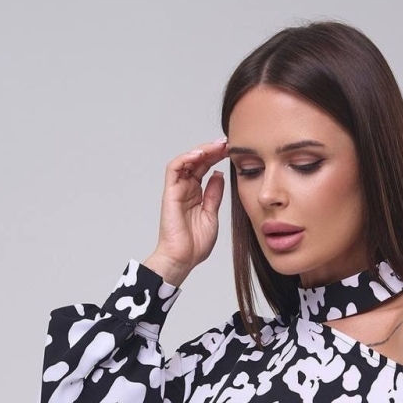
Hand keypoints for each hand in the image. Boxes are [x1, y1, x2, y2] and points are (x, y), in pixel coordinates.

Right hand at [147, 137, 228, 283]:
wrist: (183, 258)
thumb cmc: (196, 243)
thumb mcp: (212, 214)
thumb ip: (214, 194)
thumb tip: (219, 174)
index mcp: (197, 194)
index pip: (206, 169)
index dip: (217, 158)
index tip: (232, 151)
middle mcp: (186, 189)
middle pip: (197, 162)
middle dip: (212, 150)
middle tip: (227, 144)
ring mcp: (177, 190)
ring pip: (186, 161)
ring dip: (201, 151)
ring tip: (216, 146)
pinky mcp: (170, 193)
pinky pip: (174, 169)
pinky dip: (185, 158)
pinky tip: (199, 155)